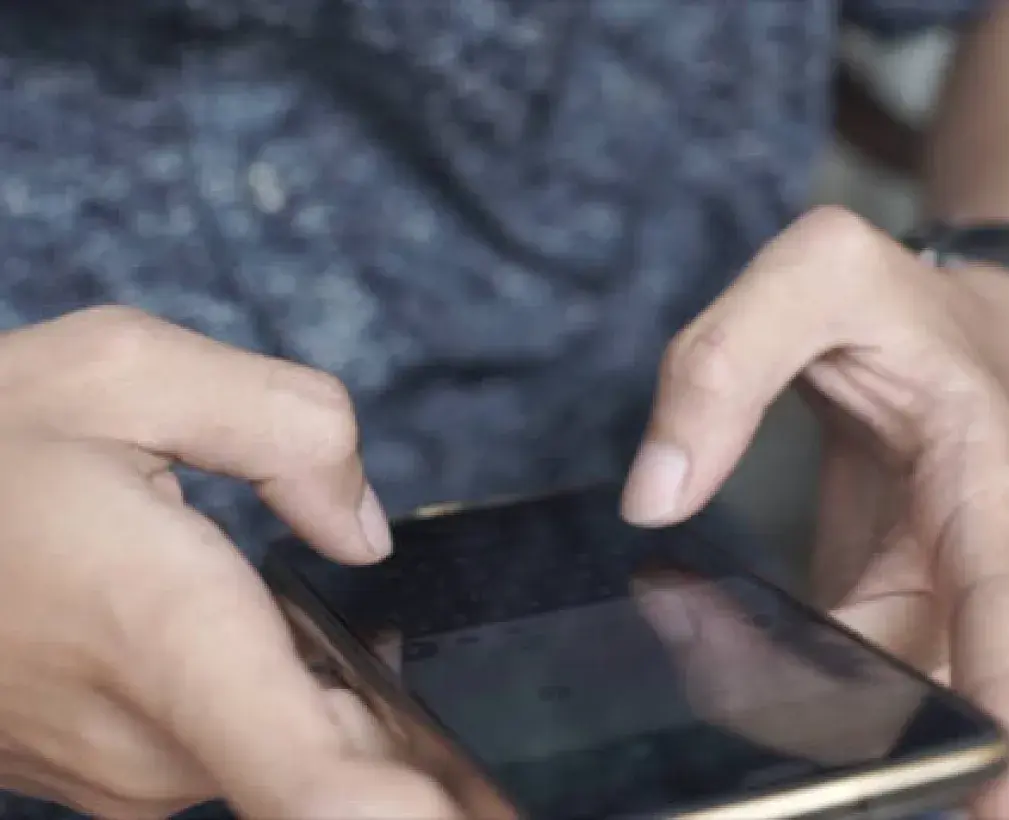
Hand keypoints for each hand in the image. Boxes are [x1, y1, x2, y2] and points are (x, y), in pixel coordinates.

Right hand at [0, 307, 456, 818]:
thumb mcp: (127, 372)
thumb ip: (288, 429)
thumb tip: (363, 530)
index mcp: (168, 633)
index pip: (315, 783)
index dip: (410, 810)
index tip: (480, 813)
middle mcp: (146, 737)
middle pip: (330, 757)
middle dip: (395, 716)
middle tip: (422, 668)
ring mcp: (114, 774)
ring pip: (280, 749)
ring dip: (319, 691)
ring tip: (293, 606)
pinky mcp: (96, 776)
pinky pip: (223, 748)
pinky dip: (264, 699)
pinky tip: (244, 630)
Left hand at [622, 207, 1008, 818]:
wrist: (930, 321)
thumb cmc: (893, 299)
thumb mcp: (816, 271)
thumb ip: (723, 365)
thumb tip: (652, 495)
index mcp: (981, 476)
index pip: (1005, 601)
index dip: (1008, 699)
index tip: (1002, 799)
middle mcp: (959, 551)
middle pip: (926, 672)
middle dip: (864, 732)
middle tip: (782, 768)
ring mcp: (914, 585)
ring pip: (870, 680)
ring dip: (796, 709)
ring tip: (714, 698)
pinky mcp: (868, 596)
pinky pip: (828, 658)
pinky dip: (769, 673)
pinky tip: (708, 668)